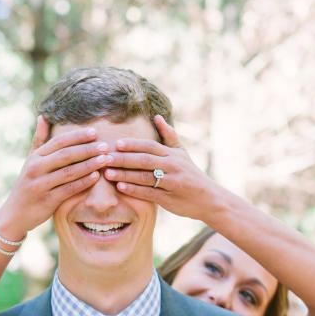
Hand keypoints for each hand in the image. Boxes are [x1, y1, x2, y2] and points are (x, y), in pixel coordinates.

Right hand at [0, 116, 112, 240]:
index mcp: (35, 157)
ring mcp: (41, 184)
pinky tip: (96, 177)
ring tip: (105, 159)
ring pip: (69, 172)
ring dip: (89, 165)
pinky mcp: (47, 200)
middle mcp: (36, 168)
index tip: (95, 132)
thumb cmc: (28, 184)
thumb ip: (39, 140)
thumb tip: (43, 116)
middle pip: (66, 155)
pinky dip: (83, 182)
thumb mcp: (30, 160)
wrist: (15, 213)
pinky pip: (68, 189)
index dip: (77, 136)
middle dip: (87, 149)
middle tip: (105, 146)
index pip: (59, 142)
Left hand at [104, 115, 221, 221]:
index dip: (133, 145)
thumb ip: (169, 135)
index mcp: (172, 154)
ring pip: (144, 176)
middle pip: (144, 160)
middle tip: (105, 158)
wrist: (209, 198)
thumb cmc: (191, 174)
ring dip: (124, 174)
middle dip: (123, 158)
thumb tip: (157, 116)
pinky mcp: (169, 199)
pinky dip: (134, 189)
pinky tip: (120, 187)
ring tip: (107, 173)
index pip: (150, 146)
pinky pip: (149, 192)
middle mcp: (172, 166)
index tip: (116, 144)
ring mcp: (171, 182)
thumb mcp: (182, 153)